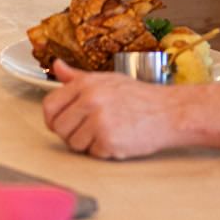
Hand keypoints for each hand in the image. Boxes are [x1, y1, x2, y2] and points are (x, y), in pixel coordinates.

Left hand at [42, 65, 175, 158]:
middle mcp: (90, 100)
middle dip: (70, 133)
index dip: (52, 118)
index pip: (49, 105)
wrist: (170, 112)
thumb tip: (56, 66)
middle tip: (88, 130)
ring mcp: (99, 121)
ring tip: (106, 132)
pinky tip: (117, 139)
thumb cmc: (140, 97)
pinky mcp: (109, 141)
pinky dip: (102, 151)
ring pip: (73, 143)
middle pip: (58, 127)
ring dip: (86, 144)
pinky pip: (91, 153)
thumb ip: (78, 77)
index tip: (60, 122)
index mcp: (86, 84)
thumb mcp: (107, 80)